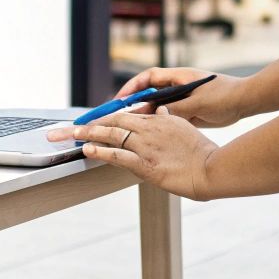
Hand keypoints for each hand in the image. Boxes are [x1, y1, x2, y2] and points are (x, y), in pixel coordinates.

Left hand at [46, 110, 220, 199]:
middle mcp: (149, 129)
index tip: (88, 121)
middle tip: (65, 128)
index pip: (124, 115)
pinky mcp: (146, 164)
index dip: (103, 118)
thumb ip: (167, 118)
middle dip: (86, 124)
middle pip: (111, 121)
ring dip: (87, 134)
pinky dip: (101, 151)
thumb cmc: (201, 151)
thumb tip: (158, 110)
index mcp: (157, 120)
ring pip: (111, 135)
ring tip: (69, 135)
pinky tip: (87, 149)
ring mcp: (146, 146)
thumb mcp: (184, 127)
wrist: (212, 169)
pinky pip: (118, 155)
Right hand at [114, 67, 247, 127]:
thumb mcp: (198, 103)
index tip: (120, 99)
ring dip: (144, 116)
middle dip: (133, 104)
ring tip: (130, 129)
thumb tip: (154, 115)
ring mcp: (182, 99)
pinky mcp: (188, 112)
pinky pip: (167, 117)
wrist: (245, 102)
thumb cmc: (224, 96)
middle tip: (118, 117)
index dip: (132, 87)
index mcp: (178, 77)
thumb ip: (176, 108)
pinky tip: (150, 136)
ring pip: (157, 107)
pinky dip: (158, 124)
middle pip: (149, 93)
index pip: (148, 78)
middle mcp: (177, 86)